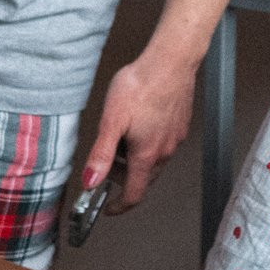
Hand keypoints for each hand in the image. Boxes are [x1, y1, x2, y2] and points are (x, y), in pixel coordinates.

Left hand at [80, 46, 196, 210]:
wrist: (170, 61)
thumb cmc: (142, 85)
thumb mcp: (112, 120)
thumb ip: (100, 154)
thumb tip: (90, 182)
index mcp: (146, 155)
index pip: (134, 194)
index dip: (119, 206)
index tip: (109, 208)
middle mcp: (164, 150)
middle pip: (143, 178)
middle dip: (124, 177)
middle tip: (107, 163)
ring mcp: (175, 138)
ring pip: (153, 161)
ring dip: (135, 159)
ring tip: (121, 135)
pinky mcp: (180, 124)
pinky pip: (163, 144)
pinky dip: (148, 144)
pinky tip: (139, 122)